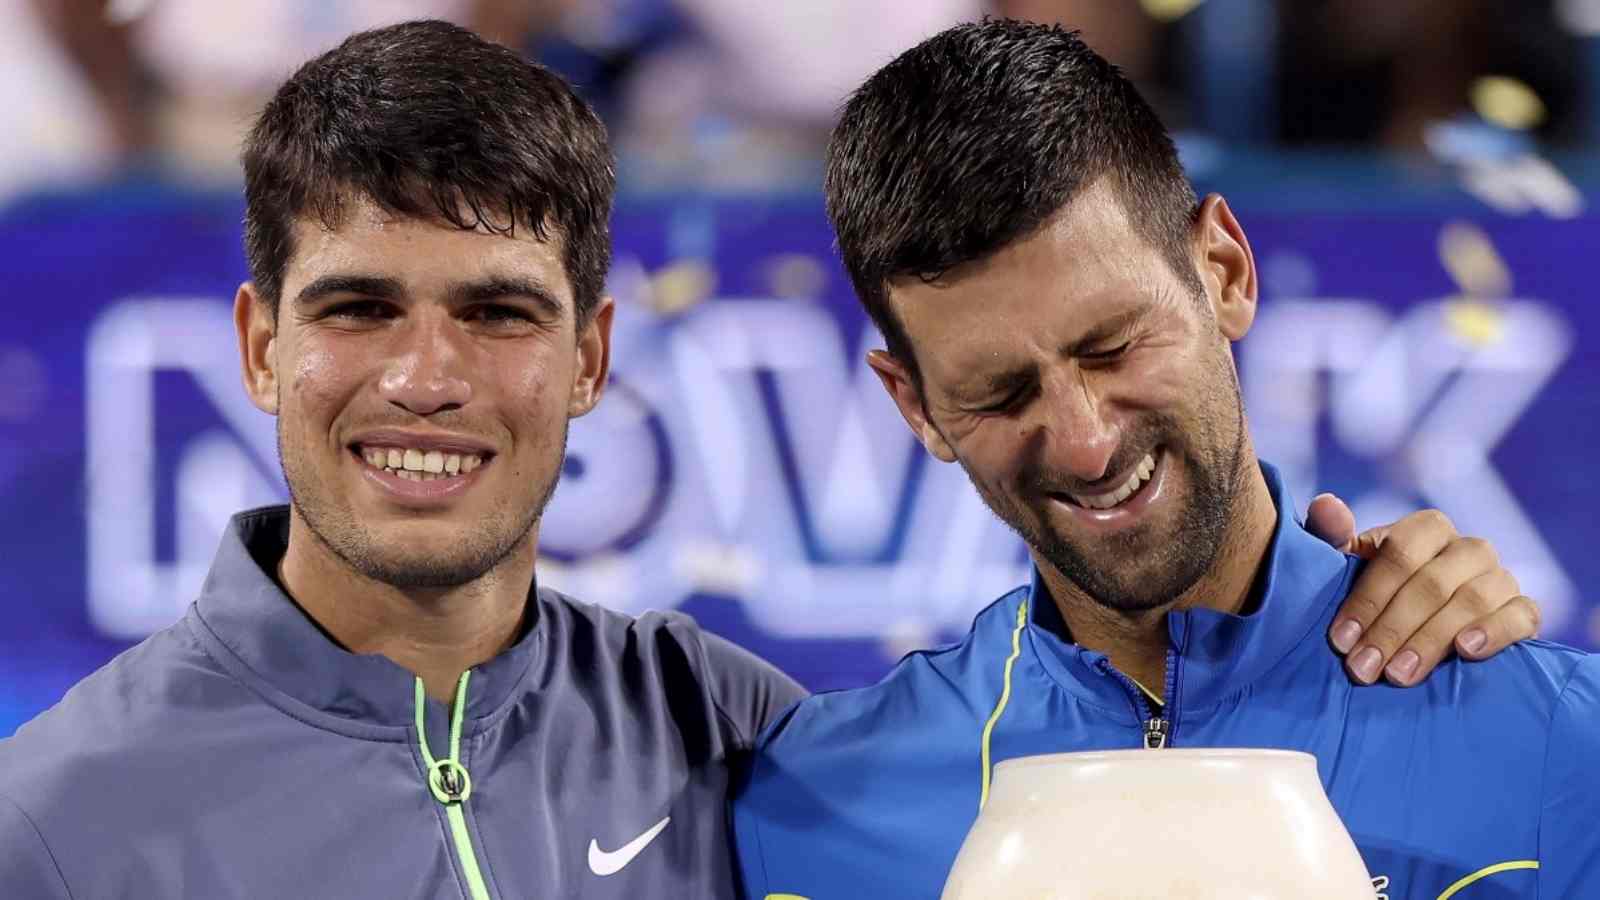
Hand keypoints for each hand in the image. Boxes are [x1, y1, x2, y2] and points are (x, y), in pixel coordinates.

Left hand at [1305, 493, 1540, 685]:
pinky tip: (1465, 651)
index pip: (1400, 554)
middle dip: (1391, 629)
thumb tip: (1326, 506)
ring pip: (1473, 601)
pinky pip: (1521, 616)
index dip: (1369, 597)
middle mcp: (1469, 548)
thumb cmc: (1377, 590)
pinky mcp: (1524, 610)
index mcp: (1427, 528)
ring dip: (1431, 640)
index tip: (1340, 639)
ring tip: (1398, 675)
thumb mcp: (1348, 565)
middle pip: (1432, 584)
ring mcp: (1501, 577)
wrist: (1421, 624)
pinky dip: (1494, 632)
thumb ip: (1331, 536)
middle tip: (1362, 668)